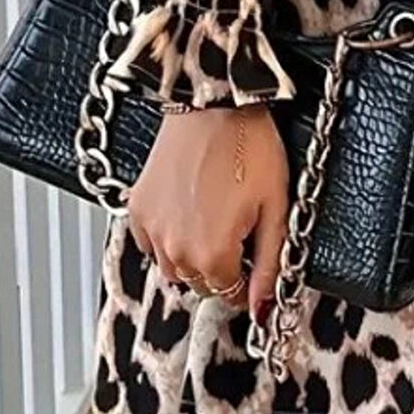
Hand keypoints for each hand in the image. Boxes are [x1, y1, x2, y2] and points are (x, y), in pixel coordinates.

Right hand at [126, 101, 290, 324]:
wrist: (214, 105)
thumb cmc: (250, 147)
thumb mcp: (275, 209)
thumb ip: (270, 264)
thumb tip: (263, 308)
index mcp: (213, 254)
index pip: (229, 294)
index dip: (247, 282)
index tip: (253, 264)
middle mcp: (175, 248)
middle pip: (200, 283)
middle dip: (221, 269)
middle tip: (237, 236)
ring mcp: (152, 228)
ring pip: (173, 267)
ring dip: (192, 256)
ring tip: (213, 222)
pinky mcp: (138, 206)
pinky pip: (149, 242)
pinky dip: (167, 237)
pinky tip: (187, 212)